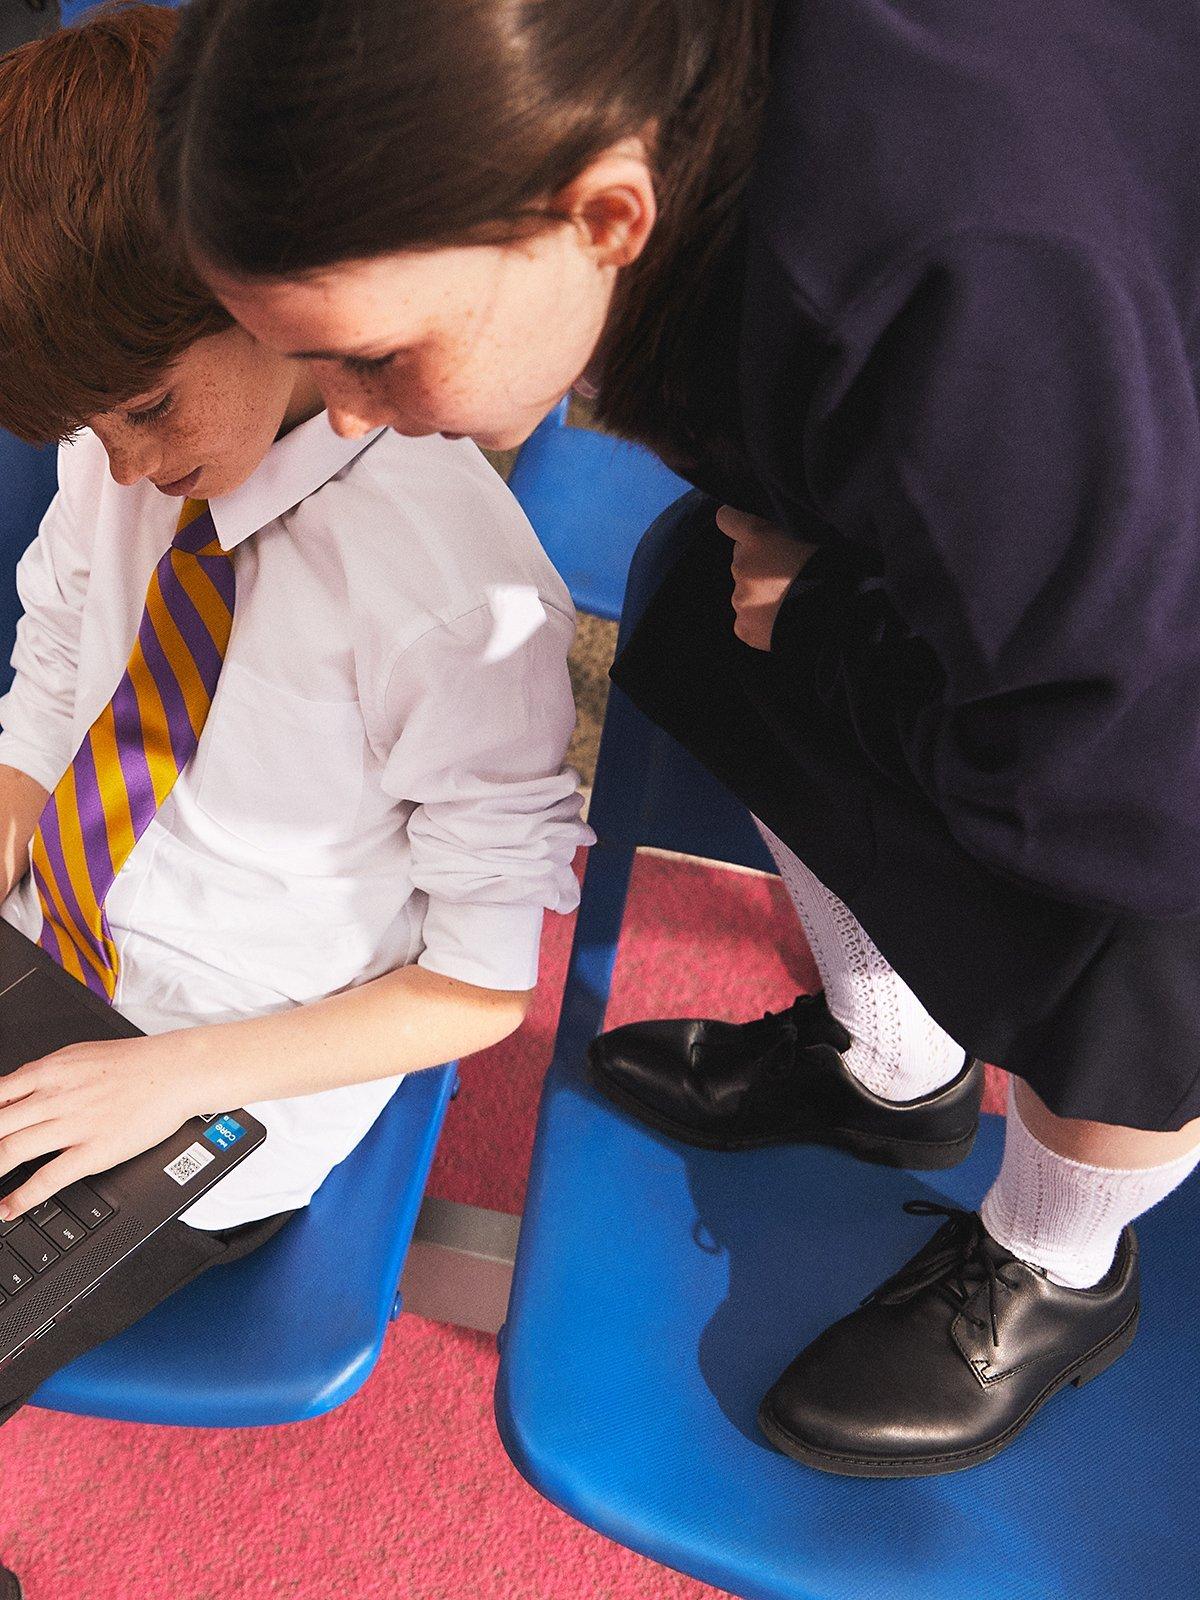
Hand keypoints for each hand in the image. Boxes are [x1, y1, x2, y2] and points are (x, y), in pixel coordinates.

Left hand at [0, 1030, 205, 1218]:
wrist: (175, 1071)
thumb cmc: (133, 1063)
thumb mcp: (78, 1055)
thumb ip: (42, 1075)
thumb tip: (13, 1090)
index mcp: (48, 1072)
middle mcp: (54, 1097)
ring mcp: (73, 1125)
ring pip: (11, 1151)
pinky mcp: (94, 1150)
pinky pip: (48, 1178)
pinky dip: (22, 1198)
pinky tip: (9, 1209)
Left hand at [717, 505, 817, 650]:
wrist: (833, 614)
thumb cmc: (829, 574)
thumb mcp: (809, 542)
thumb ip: (781, 541)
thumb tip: (777, 549)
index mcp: (759, 538)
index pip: (728, 519)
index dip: (733, 521)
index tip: (734, 523)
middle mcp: (743, 567)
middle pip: (741, 560)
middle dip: (757, 566)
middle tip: (784, 577)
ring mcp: (740, 599)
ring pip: (744, 592)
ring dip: (760, 595)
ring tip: (788, 603)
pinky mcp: (744, 626)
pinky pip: (746, 621)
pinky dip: (759, 622)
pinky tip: (780, 621)